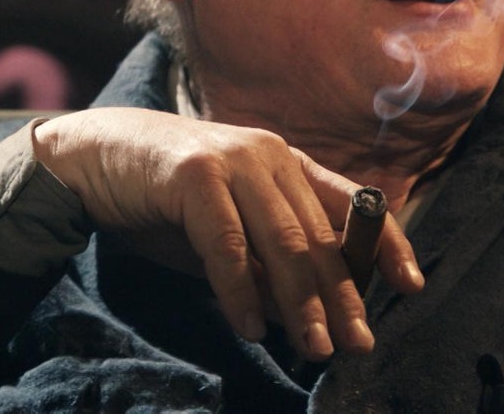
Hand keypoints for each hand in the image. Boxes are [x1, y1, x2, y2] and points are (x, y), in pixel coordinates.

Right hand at [32, 108, 424, 360]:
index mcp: (288, 163)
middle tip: (357, 343)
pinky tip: (249, 328)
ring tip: (315, 347)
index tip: (410, 285)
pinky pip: (228, 244)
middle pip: (320, 235)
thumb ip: (265, 265)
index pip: (355, 203)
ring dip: (301, 302)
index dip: (387, 244)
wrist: (94, 158)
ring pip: (283, 242)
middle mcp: (270, 156)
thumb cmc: (166, 200)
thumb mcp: (229, 233)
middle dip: (343, 295)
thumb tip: (303, 316)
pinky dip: (240, 291)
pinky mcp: (194, 175)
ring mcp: (235, 160)